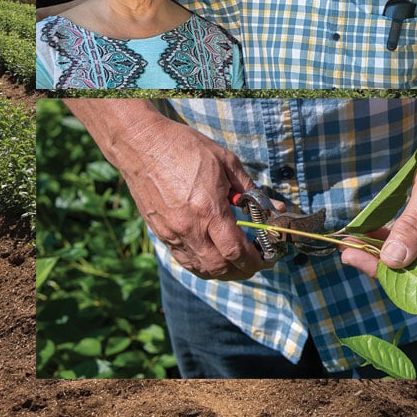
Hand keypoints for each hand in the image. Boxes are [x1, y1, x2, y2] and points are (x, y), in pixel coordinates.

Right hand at [64, 100, 270, 280]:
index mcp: (208, 209)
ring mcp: (172, 233)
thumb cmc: (185, 147)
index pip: (236, 251)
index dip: (255, 261)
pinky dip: (202, 265)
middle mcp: (189, 227)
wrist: (141, 144)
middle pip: (220, 267)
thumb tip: (274, 208)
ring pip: (201, 268)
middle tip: (256, 262)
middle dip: (243, 270)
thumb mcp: (226, 161)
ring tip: (236, 262)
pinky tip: (212, 257)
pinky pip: (184, 259)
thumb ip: (250, 190)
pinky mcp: (160, 232)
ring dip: (223, 272)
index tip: (267, 257)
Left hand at [340, 134, 416, 276]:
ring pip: (409, 257)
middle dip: (380, 263)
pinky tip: (364, 234)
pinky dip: (388, 239)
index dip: (391, 274)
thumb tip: (391, 260)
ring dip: (379, 252)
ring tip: (348, 244)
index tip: (358, 259)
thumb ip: (414, 227)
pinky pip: (410, 242)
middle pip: (415, 271)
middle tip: (345, 253)